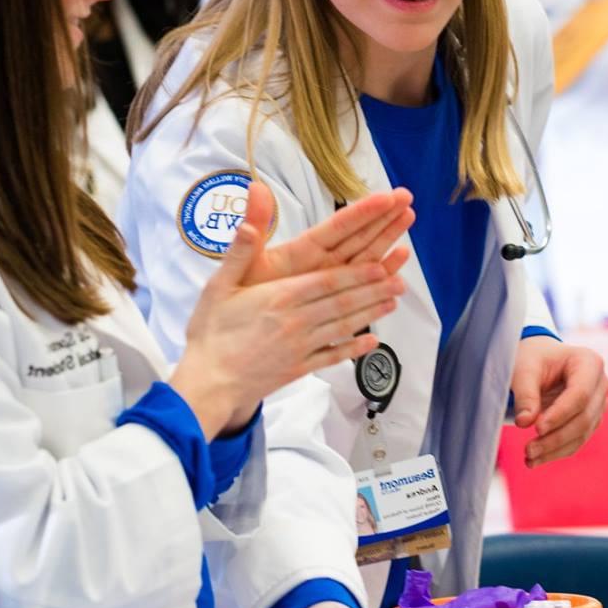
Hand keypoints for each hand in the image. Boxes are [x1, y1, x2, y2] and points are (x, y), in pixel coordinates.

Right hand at [170, 180, 407, 436]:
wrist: (207, 384)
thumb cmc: (210, 332)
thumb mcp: (219, 286)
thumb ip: (239, 253)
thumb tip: (248, 222)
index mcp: (280, 298)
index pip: (327, 282)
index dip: (357, 273)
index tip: (381, 264)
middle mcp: (297, 322)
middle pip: (343, 303)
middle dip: (374, 290)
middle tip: (400, 279)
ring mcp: (301, 347)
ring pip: (343, 327)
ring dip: (371, 313)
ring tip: (394, 301)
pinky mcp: (300, 368)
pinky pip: (333, 356)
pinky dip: (355, 349)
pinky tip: (373, 342)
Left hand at [510, 338, 607, 465]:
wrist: (540, 361)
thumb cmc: (533, 359)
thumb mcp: (524, 368)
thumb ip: (525, 393)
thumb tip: (524, 422)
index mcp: (589, 362)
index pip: (581, 394)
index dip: (560, 414)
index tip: (537, 429)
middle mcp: (600, 384)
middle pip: (584, 417)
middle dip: (556, 437)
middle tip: (528, 449)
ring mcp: (599, 404)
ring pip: (581, 434)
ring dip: (555, 449)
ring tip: (528, 457)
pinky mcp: (591, 421)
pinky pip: (576, 441)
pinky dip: (556, 452)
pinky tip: (535, 460)